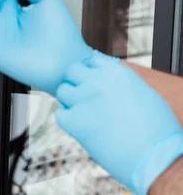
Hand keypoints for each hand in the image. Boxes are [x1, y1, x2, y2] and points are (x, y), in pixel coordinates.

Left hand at [56, 56, 182, 194]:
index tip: (92, 83)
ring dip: (70, 102)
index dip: (89, 72)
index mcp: (117, 72)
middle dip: (75, 83)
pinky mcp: (75, 120)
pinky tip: (83, 129)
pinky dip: (68, 122)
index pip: (90, 60)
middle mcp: (98, 81)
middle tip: (85, 99)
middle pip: (71, 71)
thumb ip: (119, 83)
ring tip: (86, 115)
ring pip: (62, 91)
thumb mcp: (142, 93)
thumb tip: (104, 80)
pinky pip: (60, 115)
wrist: (156, 158)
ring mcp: (84, 99)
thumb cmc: (156, 131)